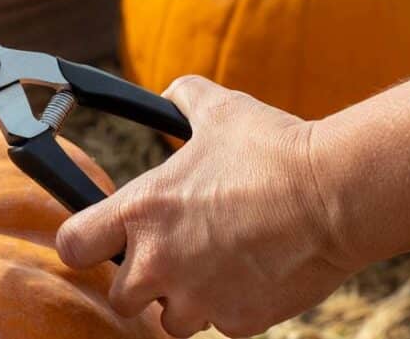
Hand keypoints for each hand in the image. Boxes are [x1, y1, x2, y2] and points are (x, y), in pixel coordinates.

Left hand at [56, 76, 360, 337]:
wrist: (336, 193)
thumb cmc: (273, 149)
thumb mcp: (218, 109)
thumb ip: (182, 100)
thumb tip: (171, 95)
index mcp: (141, 211)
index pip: (73, 246)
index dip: (83, 244)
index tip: (99, 241)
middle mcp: (159, 262)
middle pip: (120, 298)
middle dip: (140, 284)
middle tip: (168, 260)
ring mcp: (199, 298)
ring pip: (171, 322)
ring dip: (185, 302)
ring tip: (213, 270)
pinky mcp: (240, 321)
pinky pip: (223, 326)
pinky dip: (233, 309)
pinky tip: (253, 277)